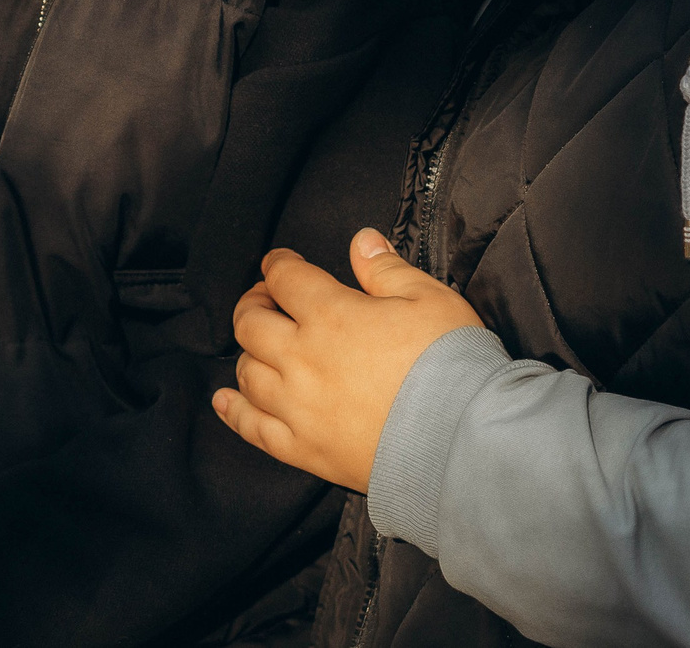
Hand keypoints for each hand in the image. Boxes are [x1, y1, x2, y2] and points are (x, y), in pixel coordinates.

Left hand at [212, 228, 483, 491]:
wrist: (463, 442)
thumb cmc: (451, 366)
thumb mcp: (429, 299)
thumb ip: (386, 268)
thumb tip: (362, 240)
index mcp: (330, 314)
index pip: (285, 278)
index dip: (278, 265)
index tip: (280, 263)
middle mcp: (302, 358)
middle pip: (251, 323)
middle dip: (253, 303)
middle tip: (264, 300)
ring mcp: (298, 406)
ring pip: (248, 372)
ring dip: (248, 352)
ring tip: (259, 346)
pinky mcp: (305, 449)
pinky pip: (253, 428)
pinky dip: (234, 410)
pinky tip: (225, 400)